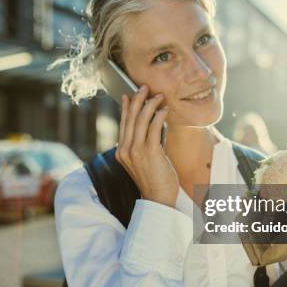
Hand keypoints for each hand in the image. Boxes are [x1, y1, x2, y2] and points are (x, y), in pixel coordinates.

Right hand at [115, 85, 178, 206]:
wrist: (158, 198)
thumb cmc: (154, 180)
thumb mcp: (142, 161)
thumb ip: (142, 145)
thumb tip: (149, 126)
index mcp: (122, 151)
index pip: (123, 124)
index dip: (127, 107)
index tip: (129, 94)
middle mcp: (126, 150)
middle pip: (130, 118)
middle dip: (138, 100)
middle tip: (144, 87)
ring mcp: (136, 151)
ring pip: (141, 120)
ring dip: (150, 104)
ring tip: (158, 96)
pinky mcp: (150, 152)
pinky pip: (153, 128)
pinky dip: (159, 116)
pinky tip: (165, 109)